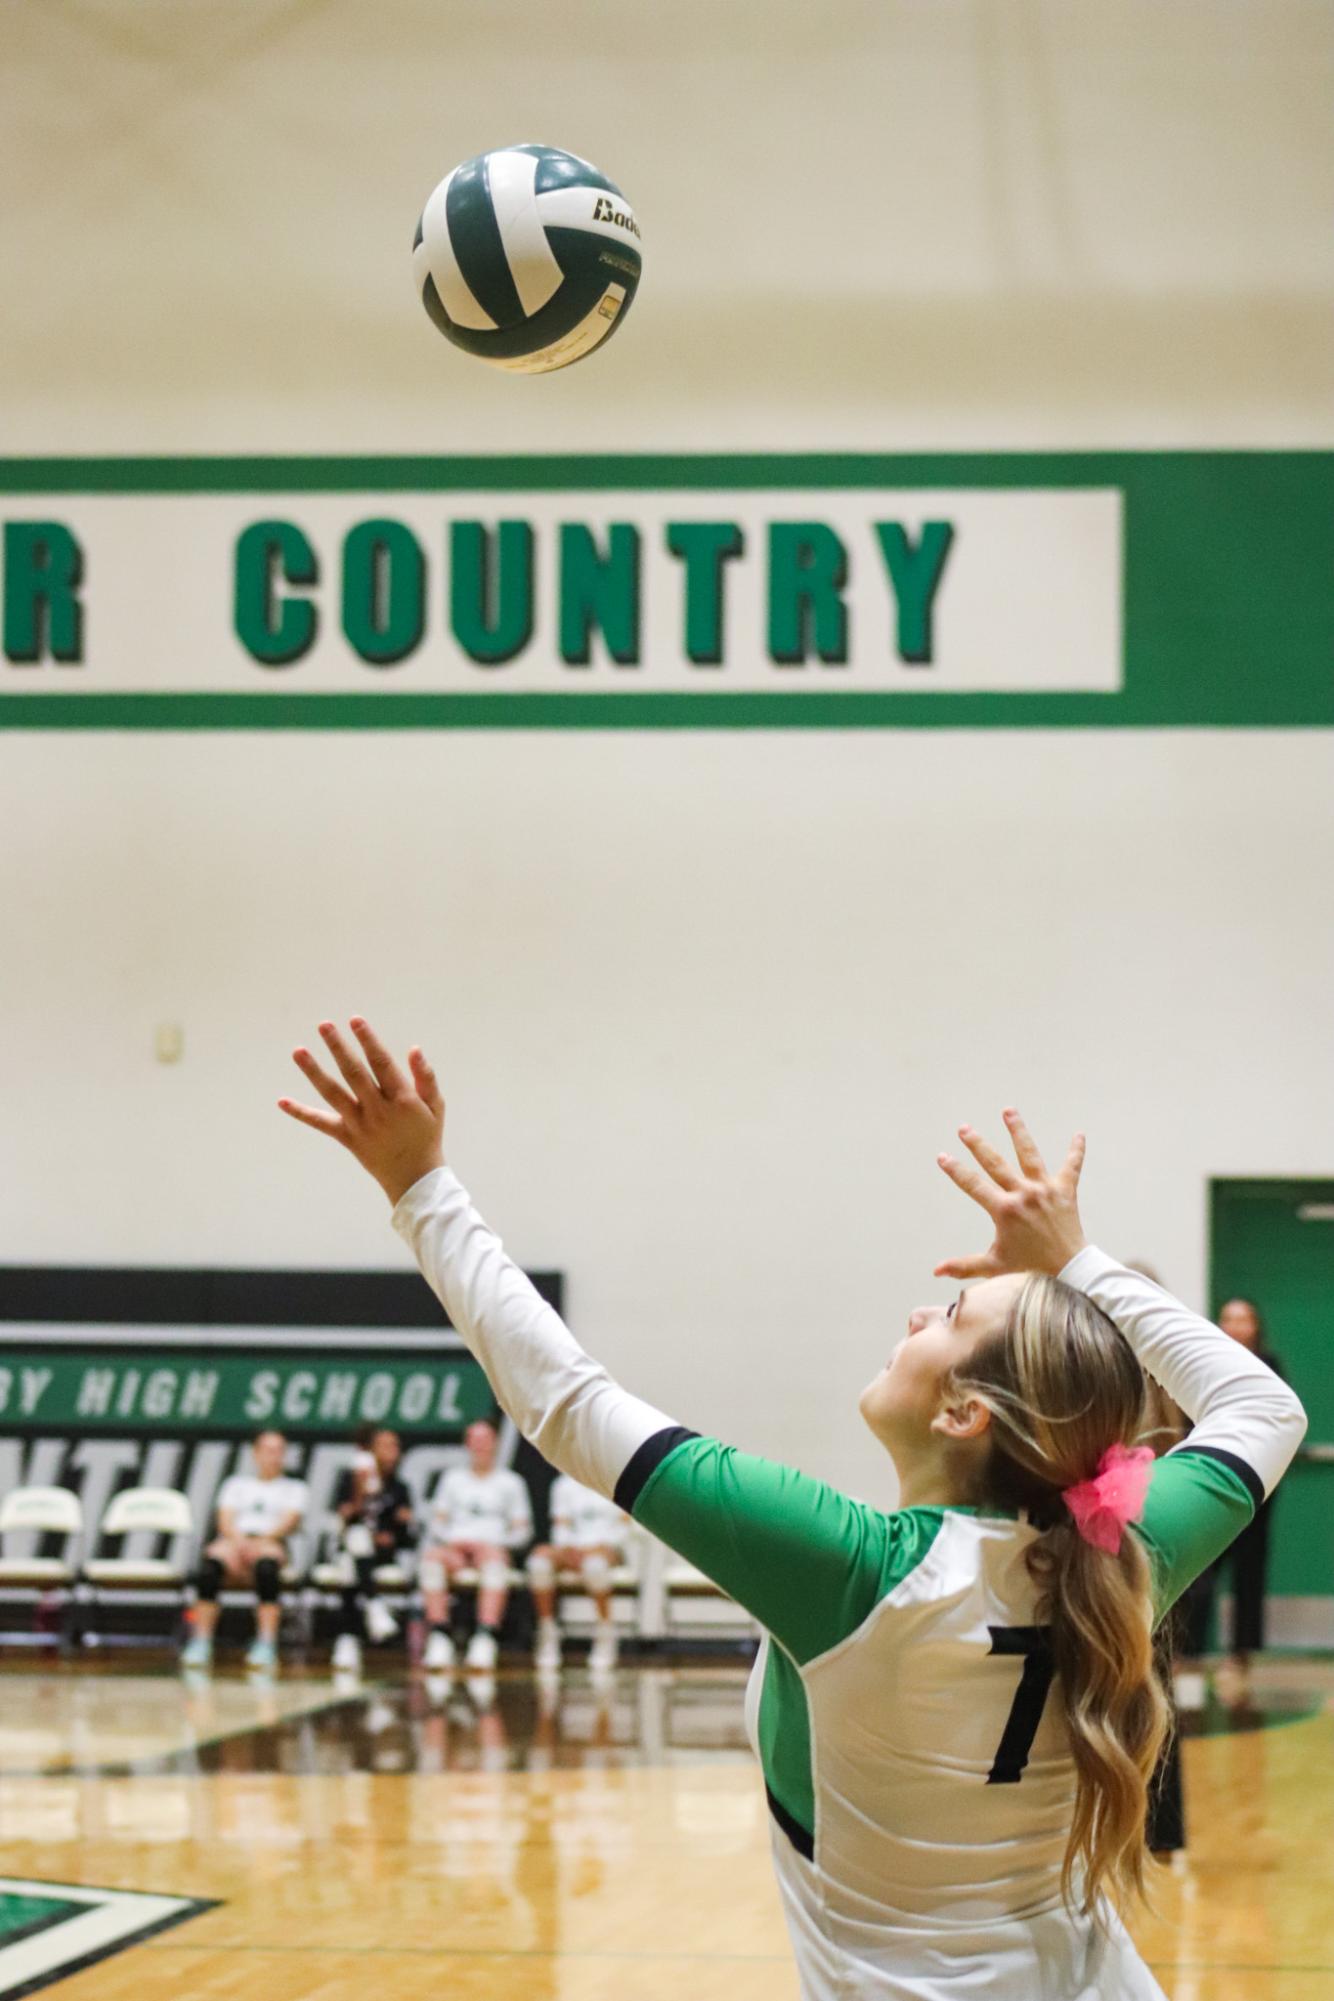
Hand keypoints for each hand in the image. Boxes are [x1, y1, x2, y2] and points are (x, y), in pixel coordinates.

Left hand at [278, 1017, 444, 1204]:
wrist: (414, 1178)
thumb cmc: (426, 1135)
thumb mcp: (435, 1105)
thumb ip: (426, 1077)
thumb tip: (414, 1049)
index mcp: (402, 1099)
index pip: (382, 1063)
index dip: (368, 1040)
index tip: (355, 1020)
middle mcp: (378, 1110)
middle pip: (353, 1073)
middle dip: (338, 1047)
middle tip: (324, 1025)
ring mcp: (360, 1125)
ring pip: (333, 1093)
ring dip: (314, 1071)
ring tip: (298, 1051)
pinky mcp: (347, 1138)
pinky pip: (321, 1124)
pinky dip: (301, 1114)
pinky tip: (282, 1102)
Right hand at [934, 1108, 1086, 1278]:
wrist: (1069, 1270)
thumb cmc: (1030, 1268)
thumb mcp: (994, 1266)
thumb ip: (964, 1265)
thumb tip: (935, 1271)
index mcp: (1004, 1210)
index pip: (974, 1185)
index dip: (956, 1171)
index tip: (942, 1156)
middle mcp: (1024, 1194)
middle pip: (996, 1163)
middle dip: (978, 1144)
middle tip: (964, 1128)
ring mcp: (1045, 1190)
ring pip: (1029, 1154)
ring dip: (1018, 1131)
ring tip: (1008, 1111)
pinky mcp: (1066, 1191)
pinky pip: (1072, 1166)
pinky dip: (1076, 1150)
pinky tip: (1079, 1134)